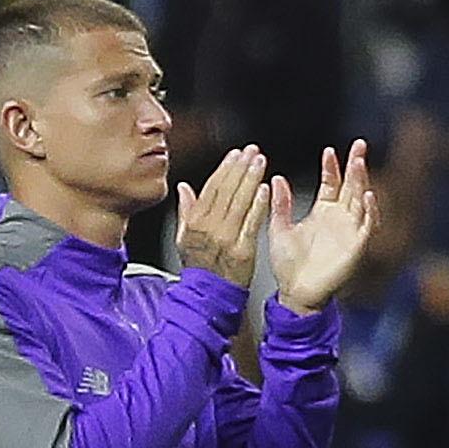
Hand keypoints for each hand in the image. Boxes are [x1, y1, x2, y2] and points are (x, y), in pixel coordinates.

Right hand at [176, 146, 271, 287]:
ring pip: (240, 202)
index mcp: (194, 222)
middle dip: (241, 167)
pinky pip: (251, 222)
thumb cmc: (198, 267)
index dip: (225, 168)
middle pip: (227, 190)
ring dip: (251, 179)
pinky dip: (258, 204)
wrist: (208, 297)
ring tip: (260, 162)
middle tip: (252, 151)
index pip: (211, 187)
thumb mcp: (183, 238)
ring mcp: (226, 238)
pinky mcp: (243, 250)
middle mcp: (209, 228)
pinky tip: (265, 189)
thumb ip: (185, 211)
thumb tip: (183, 188)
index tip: (236, 154)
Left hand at [262, 145, 379, 310]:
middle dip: (356, 165)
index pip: (331, 183)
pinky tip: (368, 196)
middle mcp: (340, 219)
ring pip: (361, 201)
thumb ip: (280, 204)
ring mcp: (350, 231)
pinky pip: (367, 226)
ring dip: (362, 182)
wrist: (295, 293)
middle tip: (359, 144)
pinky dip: (370, 211)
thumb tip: (275, 178)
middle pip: (352, 186)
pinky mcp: (357, 247)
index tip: (329, 151)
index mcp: (322, 212)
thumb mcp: (279, 228)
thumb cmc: (288, 265)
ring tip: (359, 164)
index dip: (332, 167)